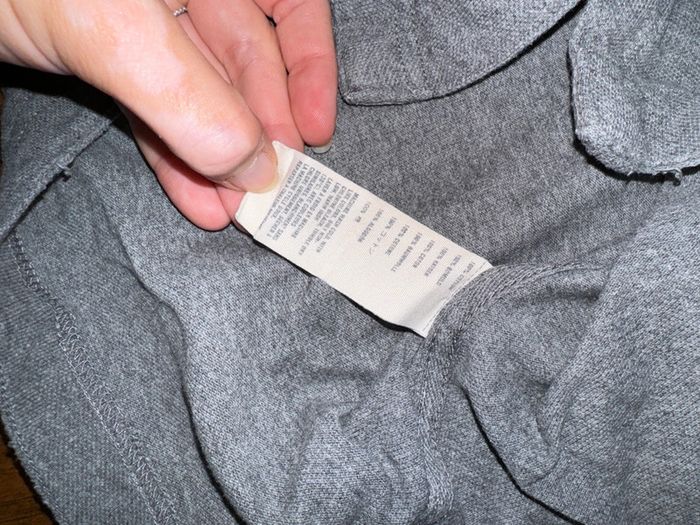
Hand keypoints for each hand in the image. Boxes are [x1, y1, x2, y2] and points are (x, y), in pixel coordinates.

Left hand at [0, 0, 336, 228]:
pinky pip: (155, 111)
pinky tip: (195, 195)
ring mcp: (141, 24)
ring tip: (237, 211)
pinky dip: (175, 155)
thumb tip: (251, 161)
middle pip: (245, 61)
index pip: (284, 3)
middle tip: (276, 191)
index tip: (316, 132)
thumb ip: (186, 92)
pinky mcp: (105, 58)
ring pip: (200, 96)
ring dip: (219, 158)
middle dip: (260, 132)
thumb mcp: (109, 22)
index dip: (309, 67)